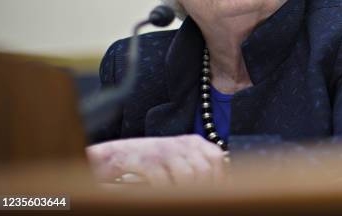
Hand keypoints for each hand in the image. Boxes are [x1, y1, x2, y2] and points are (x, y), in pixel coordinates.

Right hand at [86, 135, 225, 186]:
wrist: (120, 155)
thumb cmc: (154, 161)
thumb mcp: (181, 159)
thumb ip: (199, 166)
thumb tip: (221, 183)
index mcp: (194, 142)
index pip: (216, 158)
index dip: (219, 178)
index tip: (218, 192)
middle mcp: (181, 144)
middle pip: (203, 170)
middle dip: (203, 188)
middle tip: (197, 199)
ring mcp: (164, 151)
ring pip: (187, 176)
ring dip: (185, 192)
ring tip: (181, 198)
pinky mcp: (148, 161)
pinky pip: (164, 181)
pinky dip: (166, 193)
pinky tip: (164, 197)